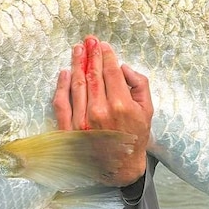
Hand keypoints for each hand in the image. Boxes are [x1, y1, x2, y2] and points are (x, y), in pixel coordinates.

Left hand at [52, 36, 152, 186]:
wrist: (121, 167)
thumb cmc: (135, 137)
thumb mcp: (147, 110)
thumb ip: (139, 85)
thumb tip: (123, 67)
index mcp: (121, 105)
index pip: (110, 72)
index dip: (106, 56)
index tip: (102, 45)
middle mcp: (99, 111)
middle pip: (92, 75)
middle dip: (91, 55)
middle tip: (89, 40)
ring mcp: (82, 121)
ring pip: (77, 85)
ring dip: (76, 64)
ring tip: (77, 50)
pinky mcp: (68, 129)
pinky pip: (61, 103)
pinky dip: (61, 86)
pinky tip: (64, 73)